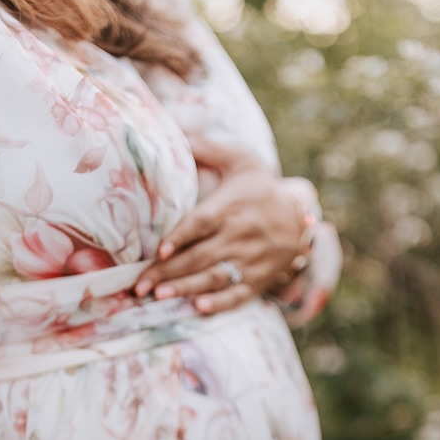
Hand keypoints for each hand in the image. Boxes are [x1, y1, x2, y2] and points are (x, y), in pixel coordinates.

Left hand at [134, 139, 304, 314]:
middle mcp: (240, 236)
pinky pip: (237, 295)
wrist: (300, 217)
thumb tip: (173, 130)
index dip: (180, 237)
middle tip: (139, 285)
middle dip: (167, 272)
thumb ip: (206, 149)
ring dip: (185, 289)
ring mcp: (250, 261)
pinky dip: (218, 303)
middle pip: (199, 256)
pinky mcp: (257, 280)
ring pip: (213, 277)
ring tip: (159, 296)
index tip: (158, 250)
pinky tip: (198, 309)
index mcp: (231, 207)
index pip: (202, 223)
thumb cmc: (261, 187)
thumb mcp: (240, 160)